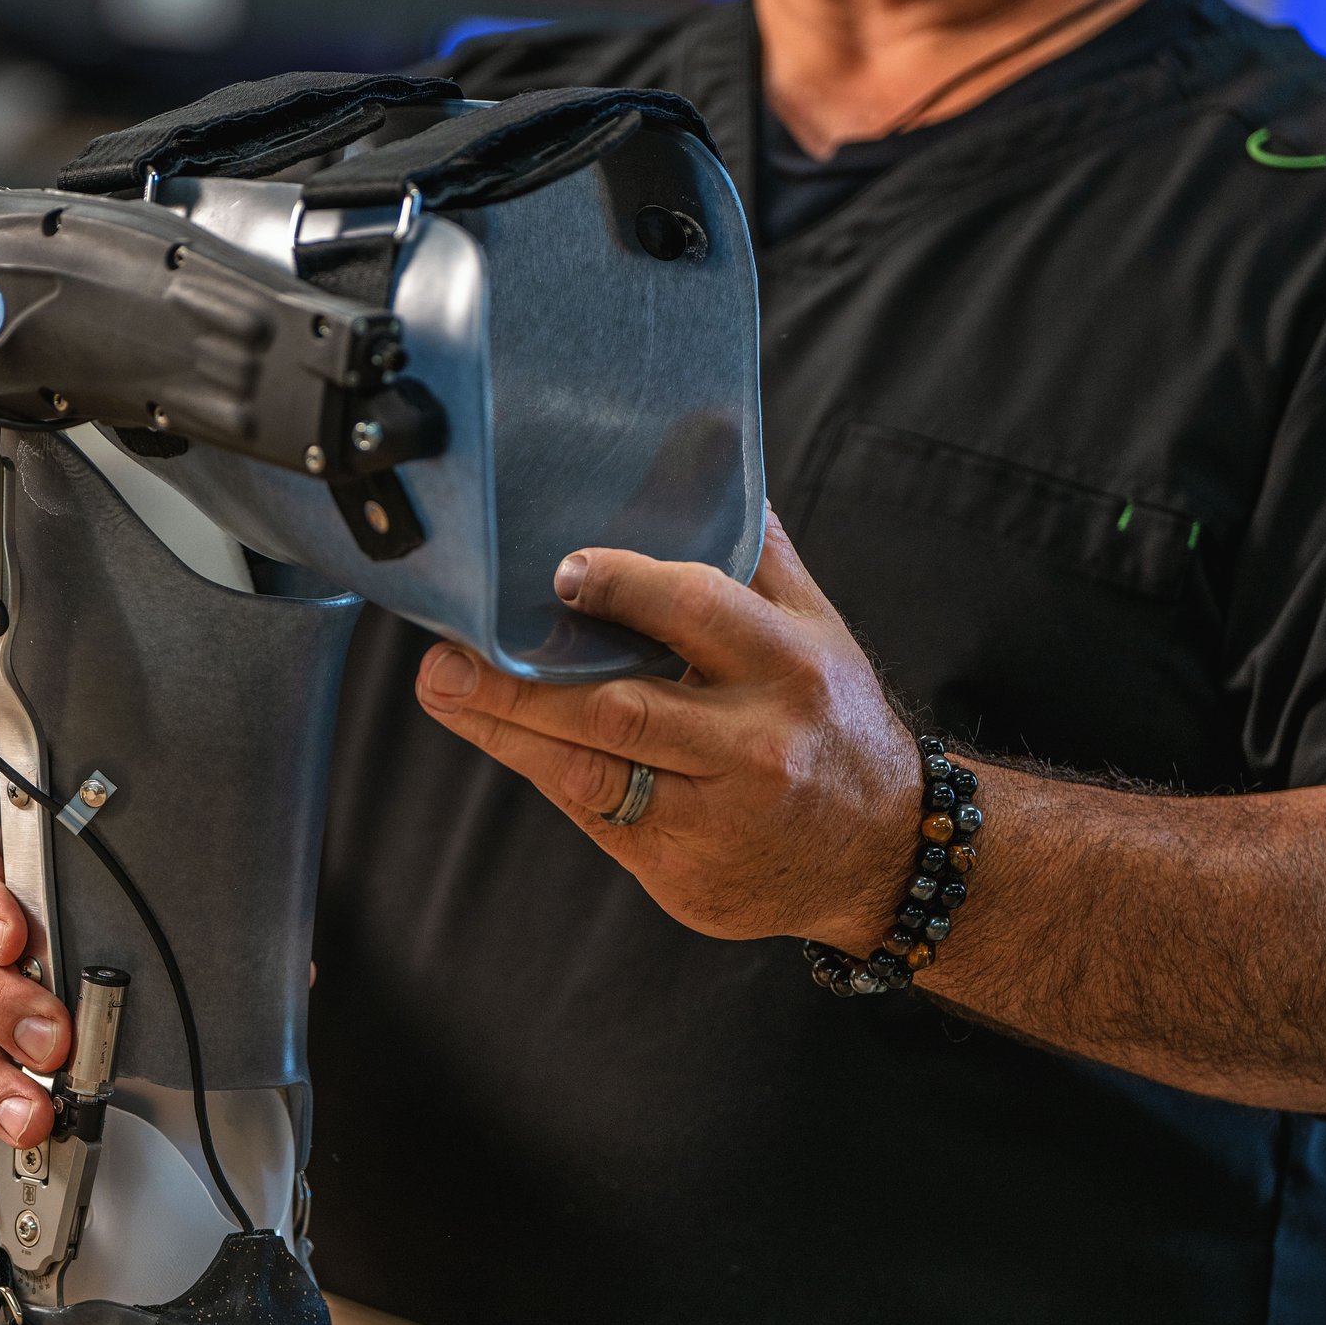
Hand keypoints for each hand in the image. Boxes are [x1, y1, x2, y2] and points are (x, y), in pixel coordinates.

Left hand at [413, 509, 920, 953]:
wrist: (881, 855)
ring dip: (506, 731)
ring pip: (592, 771)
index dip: (623, 589)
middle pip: (619, 708)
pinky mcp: (683, 867)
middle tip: (445, 656)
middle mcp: (754, 742)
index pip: (697, 610)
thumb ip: (757, 556)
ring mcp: (715, 813)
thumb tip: (707, 457)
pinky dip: (544, 772)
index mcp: (787, 664)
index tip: (560, 571)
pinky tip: (495, 735)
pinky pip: (597, 815)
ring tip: (443, 690)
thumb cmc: (831, 720)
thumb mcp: (817, 630)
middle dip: (521, 684)